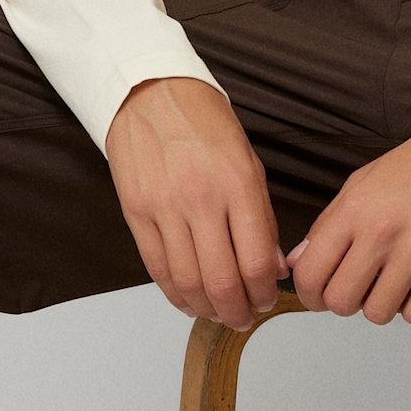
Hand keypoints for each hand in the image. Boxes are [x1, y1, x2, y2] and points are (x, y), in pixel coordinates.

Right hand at [106, 77, 284, 328]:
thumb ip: (262, 217)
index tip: (267, 299)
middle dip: (238, 310)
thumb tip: (273, 266)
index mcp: (238, 184)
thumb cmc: (205, 123)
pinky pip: (157, 268)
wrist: (150, 93)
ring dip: (207, 309)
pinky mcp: (136, 212)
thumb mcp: (249, 162)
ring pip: (187, 282)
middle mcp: (201, 198)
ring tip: (219, 313)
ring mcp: (164, 207)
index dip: (264, 292)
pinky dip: (175, 293)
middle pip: (221, 280)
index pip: (256, 259)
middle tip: (246, 316)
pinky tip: (189, 301)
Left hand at [288, 118, 410, 327]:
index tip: (318, 295)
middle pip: (339, 301)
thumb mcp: (365, 181)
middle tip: (359, 289)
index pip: (309, 272)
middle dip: (345, 302)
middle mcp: (380, 230)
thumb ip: (329, 222)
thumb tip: (300, 259)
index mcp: (354, 208)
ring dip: (382, 304)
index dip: (309, 294)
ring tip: (394, 282)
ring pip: (377, 313)